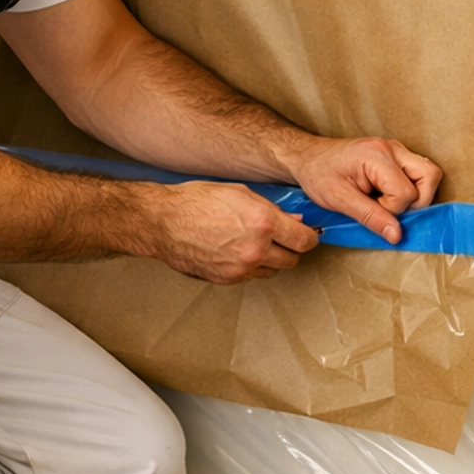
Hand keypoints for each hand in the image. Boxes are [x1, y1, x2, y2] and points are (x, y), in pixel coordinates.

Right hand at [144, 180, 319, 283]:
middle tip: (282, 239)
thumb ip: (272, 210)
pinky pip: (251, 276)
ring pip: (273, 271)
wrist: (164, 223)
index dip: (309, 237)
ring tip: (256, 243)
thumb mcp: (240, 194)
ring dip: (271, 260)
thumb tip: (292, 222)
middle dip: (290, 249)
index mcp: (263, 223)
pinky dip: (251, 266)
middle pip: (292, 260)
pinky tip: (238, 251)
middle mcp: (256, 249)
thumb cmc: (197, 202)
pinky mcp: (228, 279)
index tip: (307, 235)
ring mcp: (242, 268)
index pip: (304, 240)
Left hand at [292, 136, 441, 245]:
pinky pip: (418, 173)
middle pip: (430, 175)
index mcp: (376, 156)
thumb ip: (370, 217)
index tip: (371, 210)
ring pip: (429, 174)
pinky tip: (386, 195)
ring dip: (416, 195)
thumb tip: (397, 235)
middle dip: (416, 201)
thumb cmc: (318, 174)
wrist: (307, 158)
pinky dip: (409, 189)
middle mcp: (392, 149)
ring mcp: (396, 150)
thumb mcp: (339, 199)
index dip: (392, 210)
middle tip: (387, 208)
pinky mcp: (395, 156)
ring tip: (387, 202)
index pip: (406, 192)